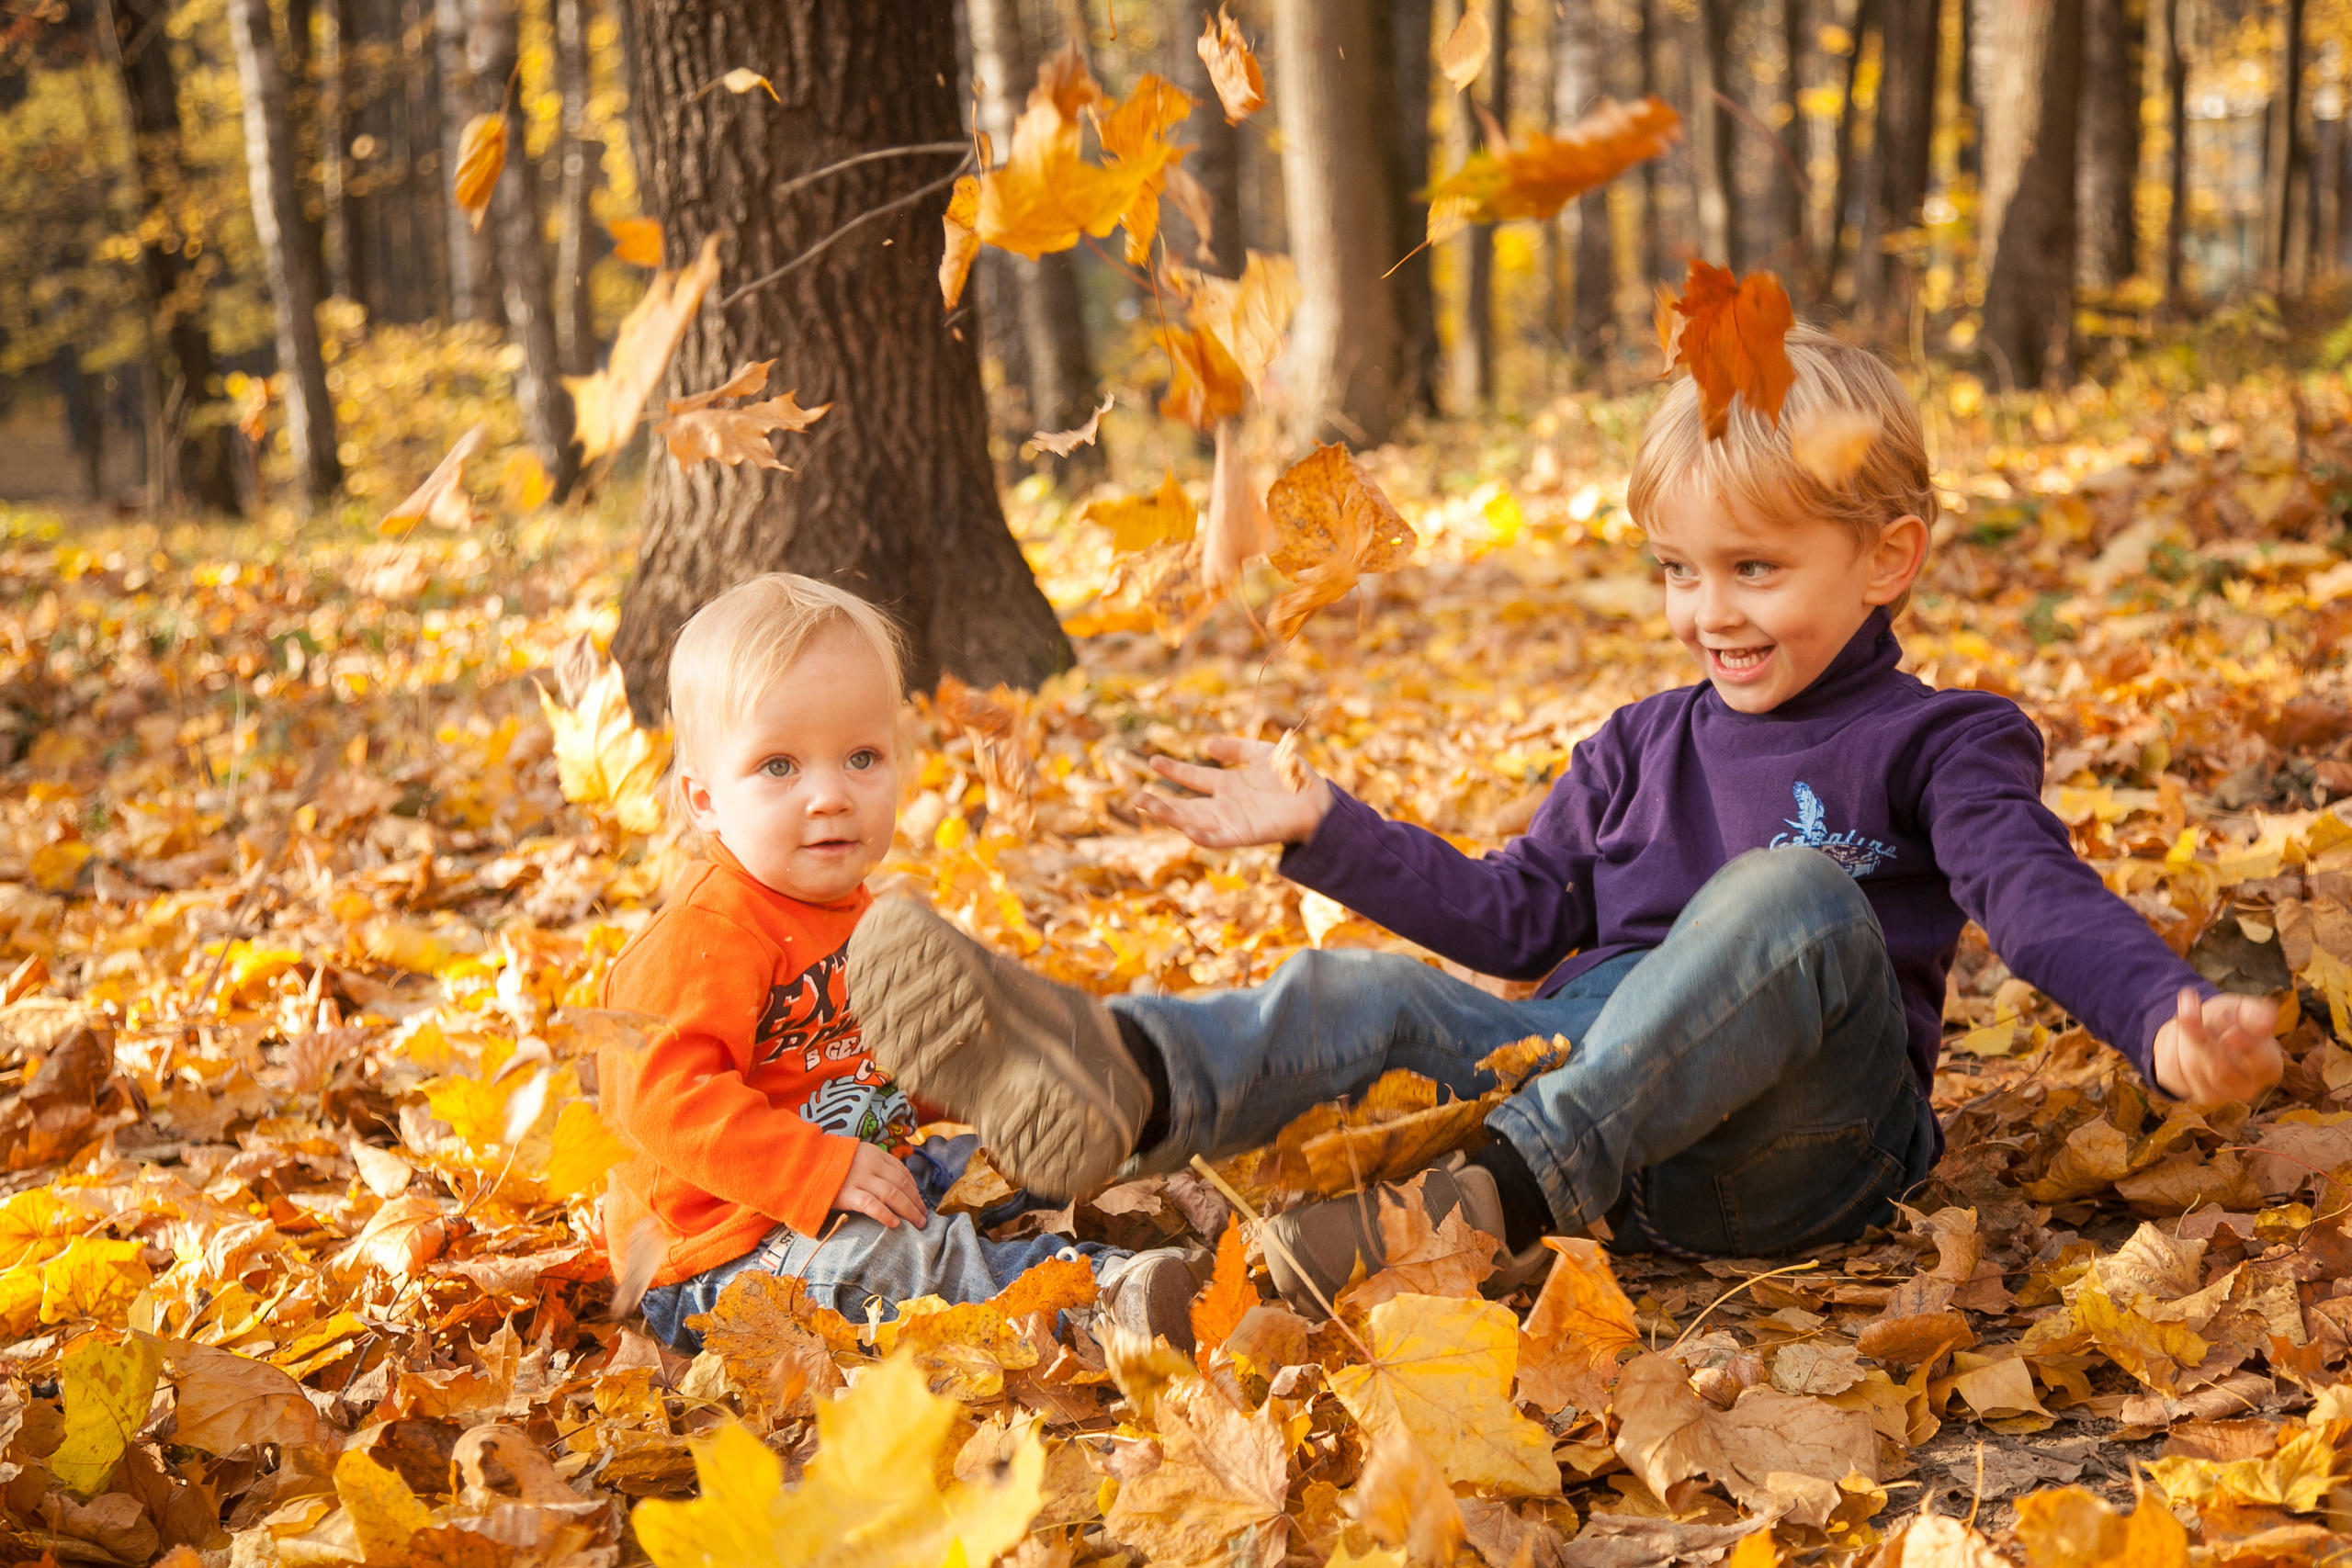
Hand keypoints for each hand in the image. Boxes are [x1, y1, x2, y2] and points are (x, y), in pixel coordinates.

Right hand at [830, 1142, 927, 1228]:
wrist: (801, 1163)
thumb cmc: (829, 1164)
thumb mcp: (855, 1156)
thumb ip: (873, 1166)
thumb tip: (894, 1185)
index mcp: (874, 1153)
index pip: (902, 1171)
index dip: (914, 1188)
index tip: (919, 1201)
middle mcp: (870, 1164)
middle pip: (901, 1184)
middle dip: (916, 1202)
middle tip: (924, 1217)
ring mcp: (859, 1178)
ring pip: (892, 1194)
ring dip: (909, 1210)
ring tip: (918, 1223)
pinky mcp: (847, 1194)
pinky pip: (872, 1205)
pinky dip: (886, 1214)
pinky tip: (895, 1224)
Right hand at [1136, 736, 1334, 848]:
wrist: (1317, 800)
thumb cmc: (1292, 777)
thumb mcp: (1260, 754)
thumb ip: (1234, 748)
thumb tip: (1206, 747)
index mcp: (1227, 785)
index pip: (1192, 777)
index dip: (1172, 769)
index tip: (1152, 760)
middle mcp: (1224, 805)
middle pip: (1185, 805)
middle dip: (1160, 803)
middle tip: (1136, 798)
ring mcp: (1231, 821)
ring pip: (1193, 822)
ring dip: (1171, 817)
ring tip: (1149, 808)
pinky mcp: (1243, 835)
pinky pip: (1217, 839)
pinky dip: (1201, 835)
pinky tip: (1185, 829)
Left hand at [2152, 986, 2283, 1103]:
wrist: (2198, 1028)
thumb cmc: (2229, 1019)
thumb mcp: (2242, 1009)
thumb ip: (2256, 1013)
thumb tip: (2267, 1023)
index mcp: (2269, 1067)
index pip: (2261, 1063)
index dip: (2246, 1049)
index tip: (2231, 1034)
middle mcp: (2247, 1088)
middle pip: (2221, 1070)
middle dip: (2201, 1039)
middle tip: (2185, 1015)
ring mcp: (2218, 1095)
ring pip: (2192, 1069)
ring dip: (2184, 1037)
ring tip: (2187, 1016)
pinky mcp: (2189, 1092)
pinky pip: (2172, 1070)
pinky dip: (2171, 1046)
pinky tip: (2179, 1038)